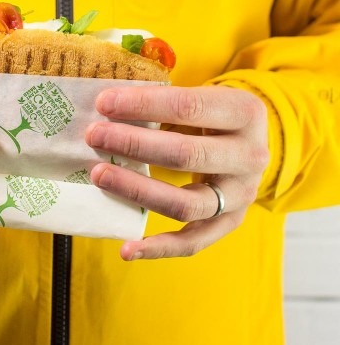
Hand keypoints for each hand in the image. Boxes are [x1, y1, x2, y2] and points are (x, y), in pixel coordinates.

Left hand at [85, 85, 268, 258]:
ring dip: (136, 191)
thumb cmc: (209, 114)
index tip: (104, 103)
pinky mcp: (229, 223)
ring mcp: (241, 195)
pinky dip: (158, 248)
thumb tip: (105, 105)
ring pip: (186, 204)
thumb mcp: (199, 94)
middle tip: (94, 137)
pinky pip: (192, 242)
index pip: (188, 107)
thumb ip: (161, 98)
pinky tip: (126, 249)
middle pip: (185, 154)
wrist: (246, 143)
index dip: (143, 105)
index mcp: (245, 112)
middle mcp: (251, 156)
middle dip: (132, 144)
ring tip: (99, 175)